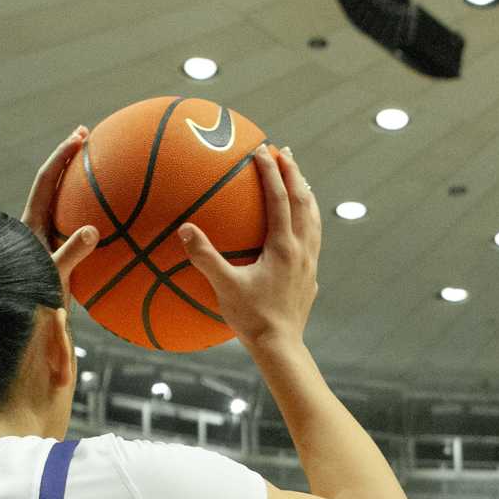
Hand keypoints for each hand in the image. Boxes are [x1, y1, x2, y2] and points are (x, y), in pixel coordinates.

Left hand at [21, 128, 98, 298]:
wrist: (28, 325)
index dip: (61, 156)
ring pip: (64, 203)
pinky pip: (77, 227)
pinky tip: (115, 219)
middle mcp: (37, 228)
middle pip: (53, 183)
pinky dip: (94, 216)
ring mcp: (47, 240)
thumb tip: (93, 231)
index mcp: (31, 225)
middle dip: (70, 159)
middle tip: (87, 136)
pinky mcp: (58, 255)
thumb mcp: (55, 275)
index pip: (46, 180)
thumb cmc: (38, 301)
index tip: (79, 136)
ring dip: (80, 185)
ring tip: (101, 168)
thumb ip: (71, 253)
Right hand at [178, 144, 319, 349]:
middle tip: (285, 152)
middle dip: (294, 173)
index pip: (279, 198)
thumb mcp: (225, 287)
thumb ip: (205, 257)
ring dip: (305, 195)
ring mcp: (309, 264)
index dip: (270, 171)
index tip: (262, 149)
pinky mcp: (310, 277)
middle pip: (303, 201)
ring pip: (313, 219)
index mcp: (283, 247)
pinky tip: (301, 225)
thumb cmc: (252, 319)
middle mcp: (302, 250)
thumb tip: (184, 230)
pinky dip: (308, 221)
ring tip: (299, 180)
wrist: (281, 348)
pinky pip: (313, 239)